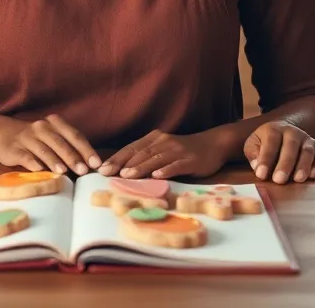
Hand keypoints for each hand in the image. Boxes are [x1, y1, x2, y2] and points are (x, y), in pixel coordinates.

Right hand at [0, 114, 100, 174]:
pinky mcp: (14, 149)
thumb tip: (90, 165)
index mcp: (55, 123)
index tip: (96, 163)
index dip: (86, 150)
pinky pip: (25, 156)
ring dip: (54, 161)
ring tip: (63, 172)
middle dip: (72, 157)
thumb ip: (68, 147)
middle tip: (83, 170)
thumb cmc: (36, 139)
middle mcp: (41, 127)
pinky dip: (33, 163)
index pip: (74, 135)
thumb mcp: (52, 136)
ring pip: (43, 149)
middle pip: (60, 142)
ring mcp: (27, 137)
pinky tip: (40, 170)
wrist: (3, 133)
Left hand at [98, 130, 226, 179]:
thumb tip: (122, 172)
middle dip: (123, 164)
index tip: (102, 169)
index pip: (131, 148)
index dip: (117, 158)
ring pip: (156, 159)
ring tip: (127, 176)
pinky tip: (157, 175)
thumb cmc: (183, 151)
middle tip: (108, 174)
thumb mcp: (163, 151)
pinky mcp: (190, 159)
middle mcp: (164, 142)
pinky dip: (166, 169)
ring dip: (140, 167)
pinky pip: (176, 164)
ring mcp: (177, 150)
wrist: (213, 144)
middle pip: (140, 153)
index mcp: (154, 139)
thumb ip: (146, 158)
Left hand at [244, 121, 314, 183]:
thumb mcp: (253, 143)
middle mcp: (292, 132)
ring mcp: (307, 139)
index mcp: (274, 129)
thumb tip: (256, 165)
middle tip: (279, 180)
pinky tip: (313, 175)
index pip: (270, 142)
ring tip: (298, 179)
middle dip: (285, 164)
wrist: (284, 132)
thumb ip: (253, 153)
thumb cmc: (265, 142)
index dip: (265, 159)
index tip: (261, 174)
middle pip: (290, 146)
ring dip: (303, 165)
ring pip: (307, 151)